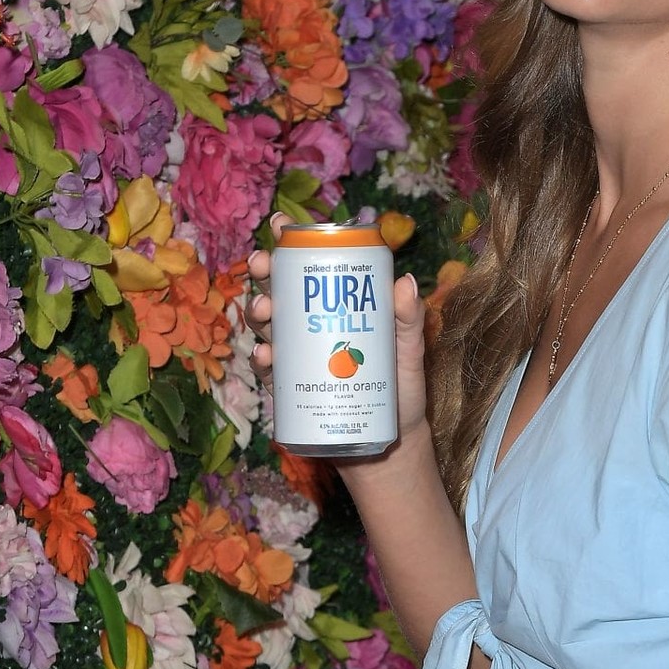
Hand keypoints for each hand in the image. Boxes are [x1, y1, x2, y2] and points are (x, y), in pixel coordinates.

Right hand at [245, 216, 431, 452]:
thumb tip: (405, 282)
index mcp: (338, 306)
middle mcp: (312, 325)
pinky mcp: (291, 388)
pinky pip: (269, 370)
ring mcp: (299, 355)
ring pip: (268, 325)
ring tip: (265, 310)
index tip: (278, 225)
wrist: (390, 442)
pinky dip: (263, 360)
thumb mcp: (410, 351)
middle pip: (281, 290)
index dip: (291, 244)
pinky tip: (267, 356)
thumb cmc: (401, 389)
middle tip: (263, 266)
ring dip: (258, 312)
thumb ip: (409, 320)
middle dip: (265, 273)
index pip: (312, 267)